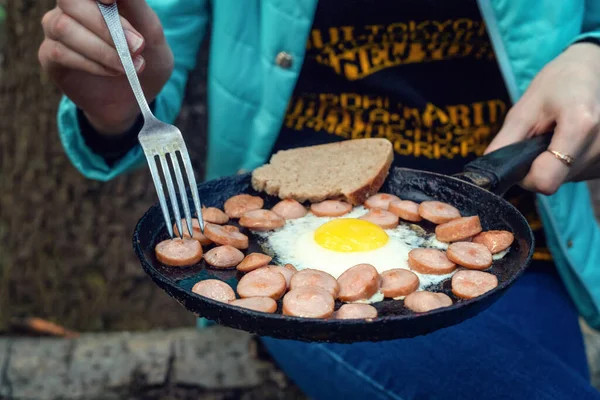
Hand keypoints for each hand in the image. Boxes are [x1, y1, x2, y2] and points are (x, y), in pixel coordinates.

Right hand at [38, 0, 173, 134]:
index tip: (110, 0)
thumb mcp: (153, 35)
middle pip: (70, 1)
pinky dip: (92, 64)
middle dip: (104, 24)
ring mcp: (58, 29)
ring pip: (64, 27)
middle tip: (137, 47)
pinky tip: (112, 72)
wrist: (136, 98)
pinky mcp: (49, 55)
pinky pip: (60, 52)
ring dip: (102, 49)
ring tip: (127, 66)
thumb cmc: (147, 60)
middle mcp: (75, 7)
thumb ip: (137, 8)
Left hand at [485, 42, 599, 194]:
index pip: (545, 181)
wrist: (593, 70)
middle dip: (540, 165)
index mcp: (580, 125)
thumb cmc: (557, 84)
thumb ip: (506, 143)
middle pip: (556, 180)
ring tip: (560, 134)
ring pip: (566, 178)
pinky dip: (569, 162)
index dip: (527, 176)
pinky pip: (578, 173)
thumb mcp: (525, 108)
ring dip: (555, 162)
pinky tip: (572, 140)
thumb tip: (488, 172)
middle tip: (543, 136)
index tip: (524, 156)